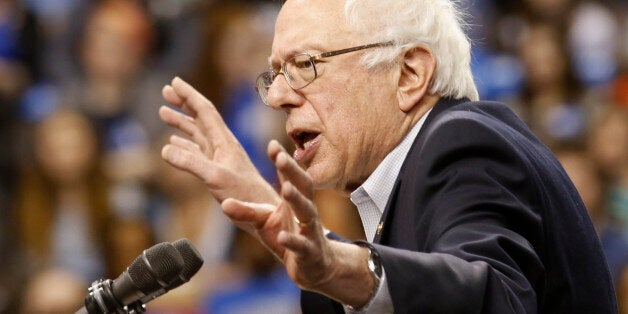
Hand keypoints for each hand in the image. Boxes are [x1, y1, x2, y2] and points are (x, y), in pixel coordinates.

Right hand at [159, 77, 279, 206]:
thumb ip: (191, 162)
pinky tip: (173, 143)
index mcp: (225, 142)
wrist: (264, 214)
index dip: (189, 95)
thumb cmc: (245, 196)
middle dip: (183, 103)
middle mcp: (223, 145)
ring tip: (164, 112)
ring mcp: (221, 158)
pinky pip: (198, 151)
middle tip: (165, 90)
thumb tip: (164, 148)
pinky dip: (184, 144)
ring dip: (182, 121)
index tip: (174, 81)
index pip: (205, 111)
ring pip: (198, 133)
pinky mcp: (219, 171)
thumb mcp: (215, 178)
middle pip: (201, 117)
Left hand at [223, 140, 373, 306]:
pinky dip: (293, 241)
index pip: (292, 176)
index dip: (284, 160)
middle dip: (293, 172)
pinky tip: (282, 237)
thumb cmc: (290, 235)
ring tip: (286, 189)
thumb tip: (224, 201)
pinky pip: (302, 246)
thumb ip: (248, 209)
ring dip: (297, 200)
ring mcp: (310, 231)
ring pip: (307, 213)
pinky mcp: (309, 253)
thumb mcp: (268, 219)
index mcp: (297, 200)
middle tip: (281, 158)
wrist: (315, 267)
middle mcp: (307, 212)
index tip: (273, 144)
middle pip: (305, 187)